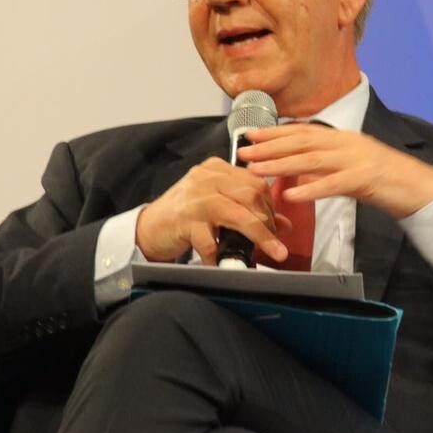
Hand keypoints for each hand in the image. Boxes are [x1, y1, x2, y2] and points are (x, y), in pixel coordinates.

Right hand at [135, 156, 290, 263]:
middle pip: (252, 196)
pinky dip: (222, 256)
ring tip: (268, 254)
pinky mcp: (184, 220)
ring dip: (258, 238)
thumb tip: (284, 224)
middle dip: (267, 222)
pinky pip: (211, 241)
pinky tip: (224, 262)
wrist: (148, 228)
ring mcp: (195, 198)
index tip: (276, 226)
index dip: (271, 206)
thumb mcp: (219, 207)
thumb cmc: (186, 216)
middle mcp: (206, 178)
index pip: (256, 182)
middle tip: (272, 242)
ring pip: (239, 215)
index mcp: (217, 169)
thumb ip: (249, 210)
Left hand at [238, 123, 432, 218]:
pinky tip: (290, 193)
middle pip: (302, 140)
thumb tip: (300, 171)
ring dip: (280, 164)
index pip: (304, 130)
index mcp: (344, 138)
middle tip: (243, 150)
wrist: (421, 188)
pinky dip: (309, 188)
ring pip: (311, 159)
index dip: (276, 132)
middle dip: (270, 145)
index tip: (251, 135)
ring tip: (256, 170)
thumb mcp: (354, 166)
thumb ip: (329, 165)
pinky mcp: (365, 179)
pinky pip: (332, 184)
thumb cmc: (388, 180)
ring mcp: (357, 159)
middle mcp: (348, 143)